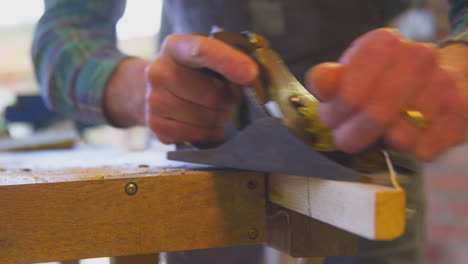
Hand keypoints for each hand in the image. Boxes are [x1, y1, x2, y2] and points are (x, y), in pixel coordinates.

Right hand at [145, 34, 257, 143]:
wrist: (156, 89)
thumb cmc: (192, 72)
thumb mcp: (207, 56)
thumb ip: (229, 61)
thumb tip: (250, 78)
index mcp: (176, 47)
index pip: (202, 50)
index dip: (229, 63)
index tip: (250, 74)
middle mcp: (159, 71)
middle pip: (211, 95)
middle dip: (228, 100)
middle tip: (227, 97)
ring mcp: (154, 100)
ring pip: (206, 119)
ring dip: (219, 118)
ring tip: (213, 109)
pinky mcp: (156, 125)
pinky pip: (196, 135)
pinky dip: (208, 133)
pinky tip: (204, 123)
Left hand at [306, 28, 467, 160]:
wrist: (435, 78)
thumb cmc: (382, 80)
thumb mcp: (350, 74)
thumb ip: (330, 80)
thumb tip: (320, 81)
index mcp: (383, 44)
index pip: (348, 93)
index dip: (334, 115)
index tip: (331, 121)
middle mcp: (417, 58)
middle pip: (375, 115)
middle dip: (352, 135)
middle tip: (346, 138)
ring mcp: (443, 84)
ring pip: (400, 136)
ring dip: (382, 142)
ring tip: (380, 133)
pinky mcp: (459, 113)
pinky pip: (425, 149)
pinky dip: (410, 151)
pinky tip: (407, 137)